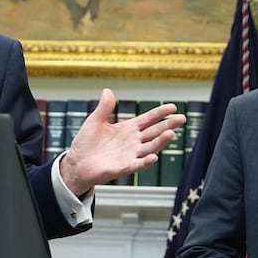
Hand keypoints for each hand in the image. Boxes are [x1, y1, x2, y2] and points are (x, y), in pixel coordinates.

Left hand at [59, 88, 183, 195]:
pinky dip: (145, 161)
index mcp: (127, 129)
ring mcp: (130, 154)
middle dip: (168, 125)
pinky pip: (137, 164)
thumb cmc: (86, 143)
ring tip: (170, 134)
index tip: (172, 107)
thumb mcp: (95, 121)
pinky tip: (153, 156)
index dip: (160, 113)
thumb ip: (104, 107)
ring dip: (160, 142)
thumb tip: (108, 90)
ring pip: (150, 147)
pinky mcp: (123, 167)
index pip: (148, 119)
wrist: (76, 162)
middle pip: (154, 132)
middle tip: (181, 119)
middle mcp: (132, 142)